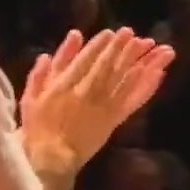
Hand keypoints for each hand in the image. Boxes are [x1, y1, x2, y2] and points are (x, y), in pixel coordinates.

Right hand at [21, 29, 175, 182]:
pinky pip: (133, 99)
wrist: (53, 157)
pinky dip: (146, 85)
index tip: (111, 33)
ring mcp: (103, 106)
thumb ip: (41, 74)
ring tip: (151, 46)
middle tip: (132, 33)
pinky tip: (157, 73)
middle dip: (121, 47)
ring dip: (138, 60)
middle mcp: (87, 92)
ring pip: (123, 79)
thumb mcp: (31, 97)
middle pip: (108, 66)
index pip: (85, 60)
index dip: (100, 45)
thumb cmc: (38, 127)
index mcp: (64, 86)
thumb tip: (47, 53)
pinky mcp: (115, 118)